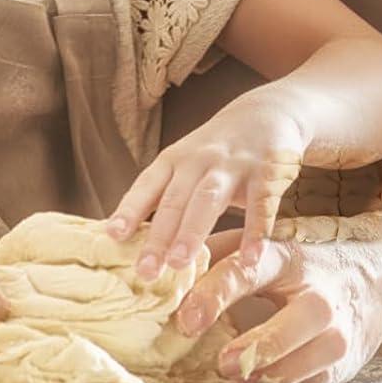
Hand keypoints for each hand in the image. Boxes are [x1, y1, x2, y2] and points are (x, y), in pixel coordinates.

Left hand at [105, 99, 306, 279]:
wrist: (269, 111)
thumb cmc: (217, 151)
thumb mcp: (185, 163)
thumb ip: (161, 196)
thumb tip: (121, 237)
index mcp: (175, 160)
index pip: (147, 186)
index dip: (130, 210)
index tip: (113, 236)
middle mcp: (200, 159)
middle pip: (175, 199)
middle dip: (159, 235)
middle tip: (145, 271)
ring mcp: (234, 165)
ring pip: (208, 198)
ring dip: (192, 231)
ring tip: (180, 264)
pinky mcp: (267, 171)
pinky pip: (260, 204)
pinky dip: (255, 232)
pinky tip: (249, 259)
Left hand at [172, 220, 381, 382]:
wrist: (380, 276)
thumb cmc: (305, 262)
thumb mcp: (269, 246)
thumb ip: (222, 253)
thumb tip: (168, 265)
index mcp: (288, 258)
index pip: (249, 270)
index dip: (215, 294)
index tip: (185, 319)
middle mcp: (318, 294)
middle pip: (289, 325)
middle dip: (253, 347)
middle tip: (218, 363)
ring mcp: (336, 331)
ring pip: (301, 363)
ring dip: (262, 373)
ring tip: (232, 373)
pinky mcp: (344, 361)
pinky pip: (307, 382)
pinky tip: (257, 379)